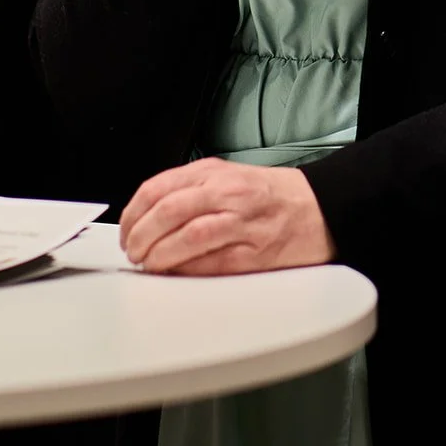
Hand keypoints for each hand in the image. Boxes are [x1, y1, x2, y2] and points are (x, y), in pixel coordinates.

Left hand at [119, 157, 335, 274]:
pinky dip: (185, 270)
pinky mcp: (254, 254)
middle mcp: (227, 193)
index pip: (159, 188)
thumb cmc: (272, 196)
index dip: (133, 213)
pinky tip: (175, 273)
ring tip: (149, 264)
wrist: (319, 208)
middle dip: (140, 236)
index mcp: (215, 172)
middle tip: (133, 251)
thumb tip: (148, 218)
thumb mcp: (228, 176)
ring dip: (159, 256)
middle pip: (168, 212)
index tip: (126, 230)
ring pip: (186, 238)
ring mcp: (241, 223)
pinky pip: (210, 263)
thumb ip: (190, 190)